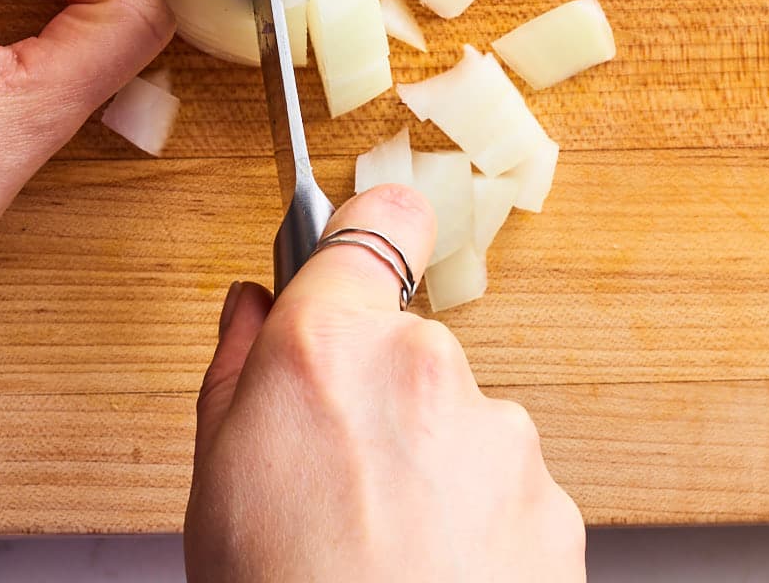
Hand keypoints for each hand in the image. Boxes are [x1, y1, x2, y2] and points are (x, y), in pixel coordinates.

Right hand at [185, 185, 586, 582]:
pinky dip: (482, 528)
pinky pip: (511, 491)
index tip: (366, 244)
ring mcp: (502, 437)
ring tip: (386, 550)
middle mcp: (426, 370)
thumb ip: (238, 372)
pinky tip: (434, 576)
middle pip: (410, 349)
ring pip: (465, 426)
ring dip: (436, 471)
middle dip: (383, 401)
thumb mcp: (213, 481)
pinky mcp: (555, 504)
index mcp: (329, 348)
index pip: (373, 222)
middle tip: (339, 482)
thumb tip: (254, 310)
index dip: (368, 234)